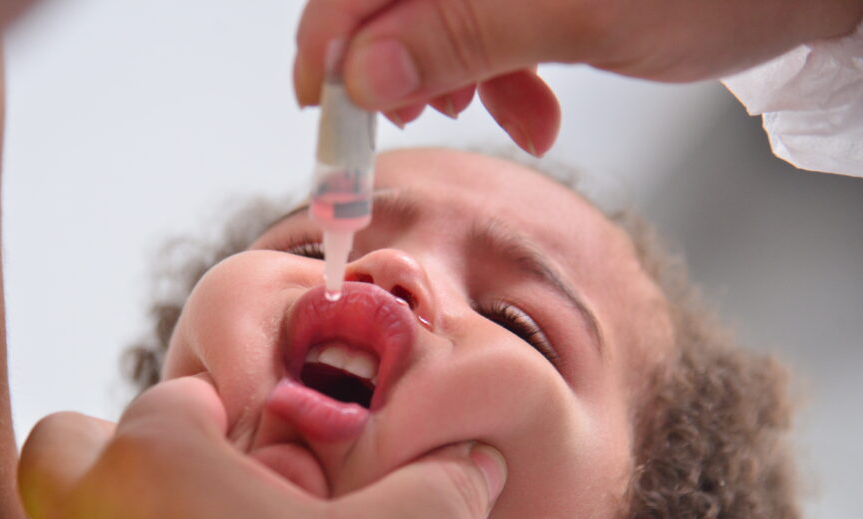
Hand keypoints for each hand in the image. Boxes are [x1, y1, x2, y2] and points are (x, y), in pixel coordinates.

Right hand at [294, 0, 862, 154]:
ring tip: (503, 118)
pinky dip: (498, 81)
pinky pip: (482, 33)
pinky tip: (534, 113)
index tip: (325, 113)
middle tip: (414, 121)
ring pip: (434, 23)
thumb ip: (463, 33)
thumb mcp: (580, 9)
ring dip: (454, 83)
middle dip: (395, 67)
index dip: (332, 42)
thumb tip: (365, 70)